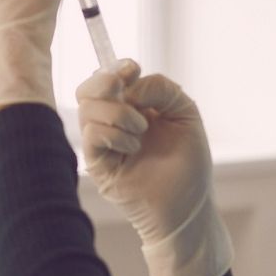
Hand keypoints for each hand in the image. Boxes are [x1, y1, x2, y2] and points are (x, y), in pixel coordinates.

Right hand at [77, 62, 233, 275]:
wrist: (189, 207)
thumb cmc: (189, 164)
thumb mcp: (185, 114)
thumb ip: (162, 89)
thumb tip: (130, 85)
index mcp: (133, 108)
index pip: (108, 78)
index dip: (116, 68)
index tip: (132, 70)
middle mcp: (114, 123)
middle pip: (86, 90)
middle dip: (102, 81)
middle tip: (124, 89)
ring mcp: (104, 144)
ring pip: (86, 109)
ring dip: (117, 111)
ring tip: (141, 130)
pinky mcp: (98, 165)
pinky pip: (91, 135)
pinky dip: (113, 133)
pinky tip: (134, 147)